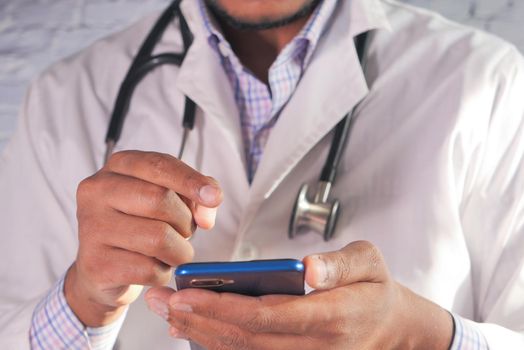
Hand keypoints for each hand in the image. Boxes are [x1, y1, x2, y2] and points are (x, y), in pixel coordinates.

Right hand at [65, 150, 222, 326]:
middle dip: (185, 222)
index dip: (191, 181)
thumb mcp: (170, 200)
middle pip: (160, 200)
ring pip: (158, 238)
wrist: (101, 269)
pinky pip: (149, 270)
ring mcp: (93, 227)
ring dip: (179, 251)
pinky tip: (153, 269)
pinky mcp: (96, 264)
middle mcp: (98, 190)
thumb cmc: (141, 226)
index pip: (160, 165)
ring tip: (172, 253)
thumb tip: (206, 216)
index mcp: (119, 166)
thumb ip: (196, 196)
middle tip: (184, 233)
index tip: (214, 198)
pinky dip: (162, 273)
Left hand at [145, 241, 452, 349]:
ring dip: (201, 334)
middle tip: (160, 300)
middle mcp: (314, 346)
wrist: (391, 328)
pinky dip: (219, 345)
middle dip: (198, 320)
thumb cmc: (376, 290)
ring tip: (167, 313)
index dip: (223, 307)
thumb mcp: (370, 263)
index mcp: (332, 317)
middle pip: (246, 339)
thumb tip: (307, 268)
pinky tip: (192, 330)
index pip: (268, 315)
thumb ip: (340, 265)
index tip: (186, 293)